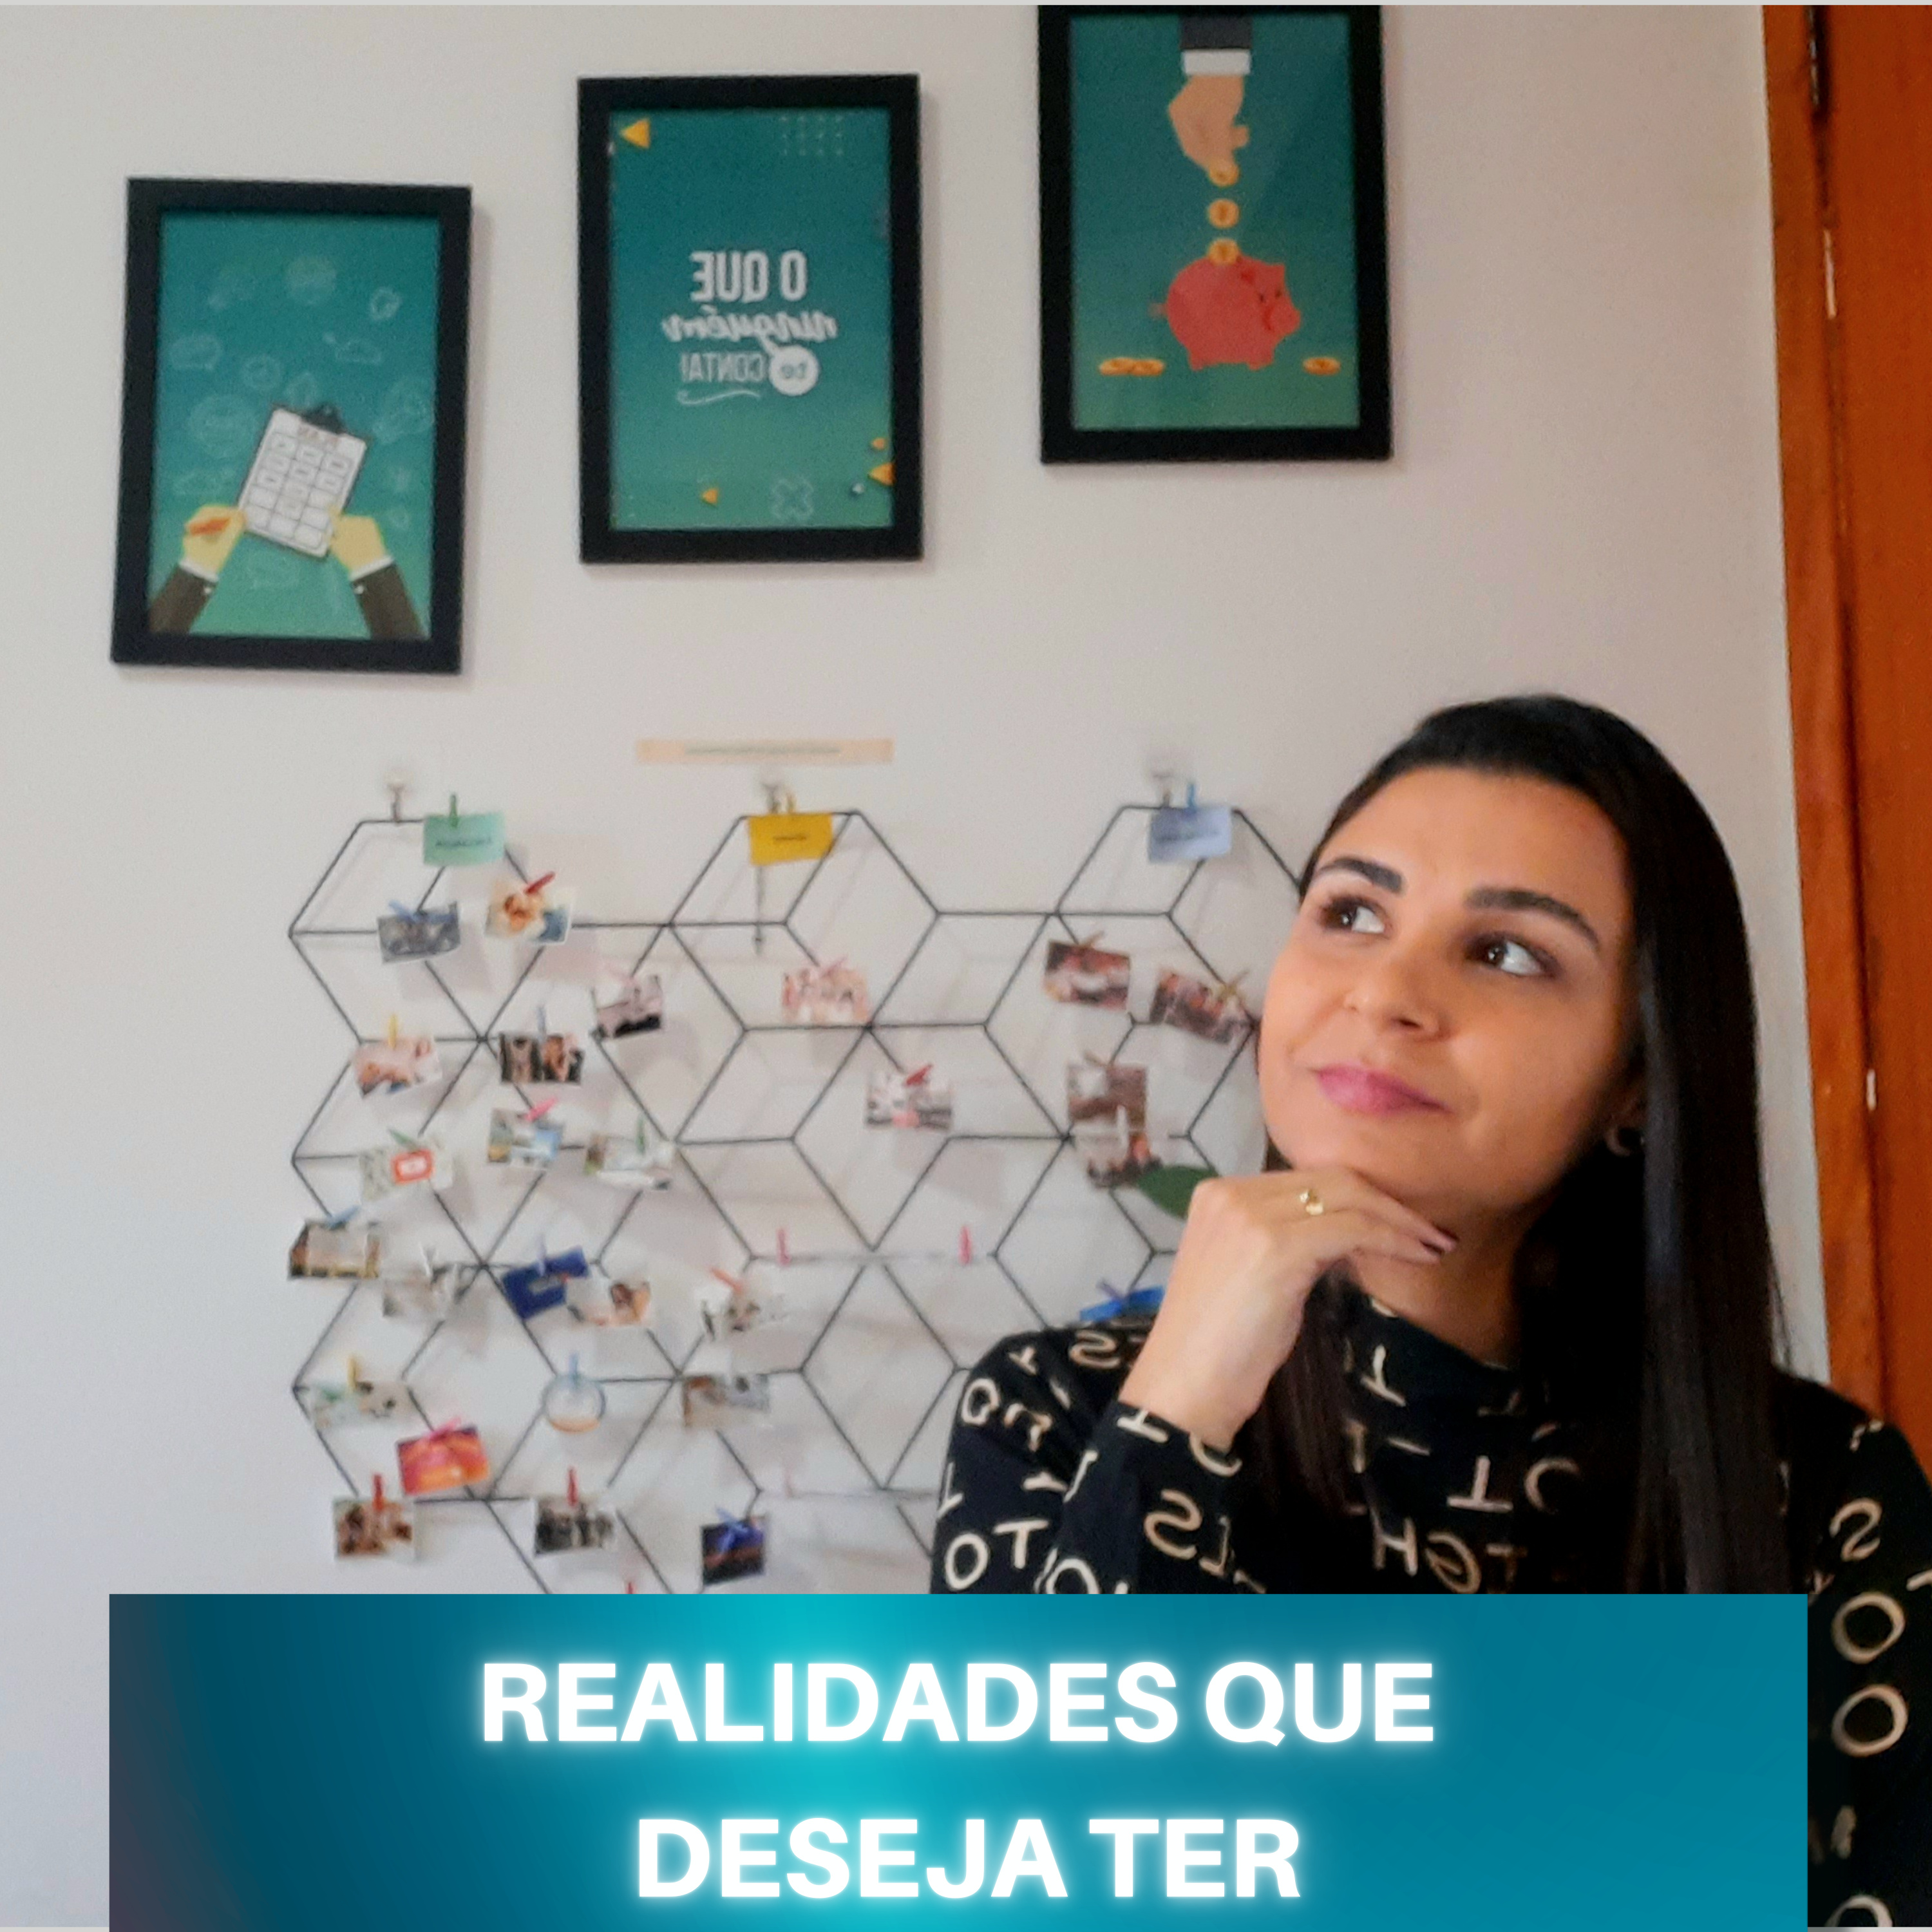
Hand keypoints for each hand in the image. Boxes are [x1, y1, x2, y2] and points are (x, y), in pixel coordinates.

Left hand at [180, 504, 242, 576]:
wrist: (198, 576)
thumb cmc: (208, 564)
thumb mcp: (223, 548)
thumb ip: (232, 532)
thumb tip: (241, 518)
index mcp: (193, 528)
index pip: (209, 513)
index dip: (225, 512)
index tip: (238, 514)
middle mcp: (192, 526)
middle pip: (209, 513)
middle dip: (225, 513)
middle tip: (240, 515)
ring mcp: (196, 530)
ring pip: (211, 519)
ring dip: (225, 519)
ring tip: (239, 521)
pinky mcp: (201, 535)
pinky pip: (212, 525)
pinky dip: (223, 525)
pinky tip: (233, 527)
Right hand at [329, 513, 388, 575]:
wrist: (369, 561)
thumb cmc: (350, 557)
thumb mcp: (336, 549)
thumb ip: (329, 539)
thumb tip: (324, 534)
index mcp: (339, 526)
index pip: (333, 514)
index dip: (331, 509)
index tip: (329, 504)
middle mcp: (348, 520)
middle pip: (346, 520)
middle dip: (347, 527)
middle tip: (351, 540)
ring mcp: (360, 519)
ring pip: (356, 521)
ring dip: (357, 528)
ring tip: (360, 542)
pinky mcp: (370, 521)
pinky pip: (366, 522)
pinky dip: (366, 528)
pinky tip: (367, 538)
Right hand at [1118, 1169, 1455, 1447]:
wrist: (1184, 1388)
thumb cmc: (1218, 1347)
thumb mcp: (1251, 1275)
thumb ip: (1284, 1240)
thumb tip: (1345, 1233)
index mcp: (1218, 1194)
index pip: (1307, 1179)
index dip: (1363, 1196)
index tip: (1402, 1221)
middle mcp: (1231, 1193)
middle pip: (1331, 1179)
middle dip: (1389, 1202)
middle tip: (1431, 1232)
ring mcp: (1250, 1217)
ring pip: (1348, 1198)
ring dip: (1400, 1220)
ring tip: (1434, 1244)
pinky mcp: (1276, 1247)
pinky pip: (1353, 1229)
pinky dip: (1393, 1239)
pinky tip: (1418, 1256)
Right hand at [1167, 74, 1249, 178]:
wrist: (1225, 55)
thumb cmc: (1220, 88)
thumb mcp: (1221, 122)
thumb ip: (1221, 148)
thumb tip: (1224, 173)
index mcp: (1182, 120)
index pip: (1194, 150)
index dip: (1211, 162)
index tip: (1227, 168)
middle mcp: (1183, 115)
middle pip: (1202, 142)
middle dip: (1222, 148)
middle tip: (1239, 147)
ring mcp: (1193, 108)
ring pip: (1211, 132)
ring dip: (1228, 137)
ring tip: (1244, 132)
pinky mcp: (1204, 102)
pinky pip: (1214, 122)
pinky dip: (1226, 126)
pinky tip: (1237, 121)